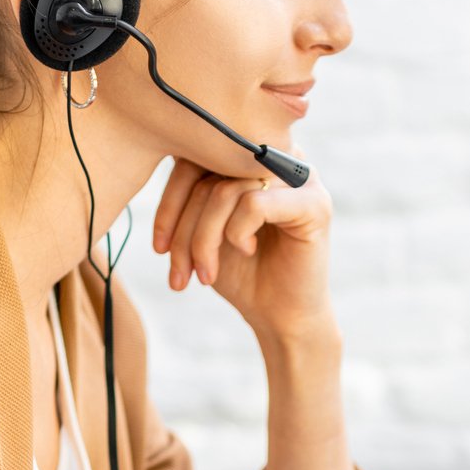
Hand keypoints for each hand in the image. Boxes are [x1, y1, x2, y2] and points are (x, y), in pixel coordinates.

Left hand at [151, 156, 335, 346]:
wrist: (281, 316)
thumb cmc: (242, 273)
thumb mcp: (203, 229)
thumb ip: (189, 190)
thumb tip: (155, 153)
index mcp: (251, 158)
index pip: (196, 156)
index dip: (169, 201)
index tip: (159, 247)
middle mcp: (277, 158)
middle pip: (209, 173)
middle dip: (184, 228)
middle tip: (179, 272)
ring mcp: (301, 178)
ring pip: (226, 192)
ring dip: (204, 240)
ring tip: (206, 273)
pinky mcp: (314, 204)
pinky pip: (254, 204)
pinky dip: (237, 234)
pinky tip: (246, 251)